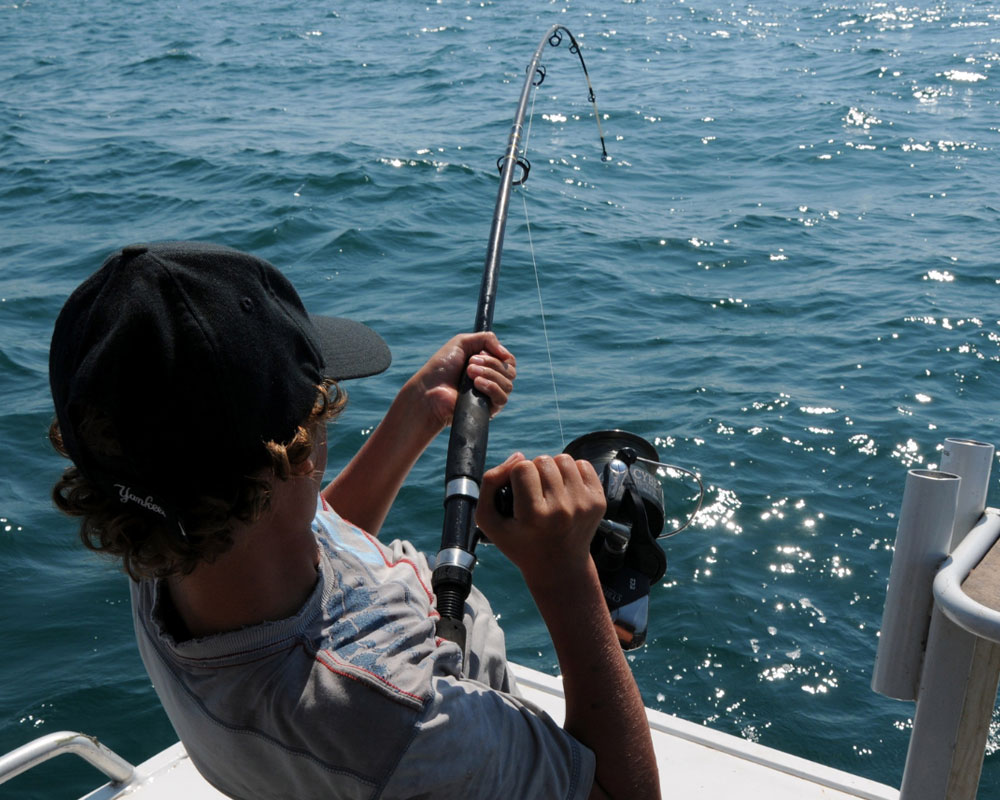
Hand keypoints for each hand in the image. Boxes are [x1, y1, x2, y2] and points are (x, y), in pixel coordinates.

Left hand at [407, 332, 515, 431]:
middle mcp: (493, 381)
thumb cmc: (442, 367)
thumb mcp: (462, 342)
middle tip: (470, 364)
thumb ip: (486, 338)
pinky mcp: (488, 410)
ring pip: (508, 384)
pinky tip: (476, 384)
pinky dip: (491, 387)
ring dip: (489, 374)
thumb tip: (505, 353)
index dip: (499, 354)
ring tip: (468, 373)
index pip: (509, 361)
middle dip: (491, 363)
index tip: (481, 352)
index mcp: (488, 366)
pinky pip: (502, 398)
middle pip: (510, 371)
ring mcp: (491, 396)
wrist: (429, 390)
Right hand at [477, 452, 605, 583]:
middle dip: (535, 471)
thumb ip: (490, 483)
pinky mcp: (598, 502)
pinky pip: (583, 465)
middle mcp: (562, 509)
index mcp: (534, 516)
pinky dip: (572, 473)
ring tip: (549, 490)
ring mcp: (583, 505)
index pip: (523, 467)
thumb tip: (518, 456)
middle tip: (534, 494)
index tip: (518, 493)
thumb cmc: (519, 542)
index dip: (516, 476)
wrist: (558, 566)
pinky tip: (565, 491)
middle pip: (544, 460)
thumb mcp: (489, 521)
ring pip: (564, 459)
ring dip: (553, 469)